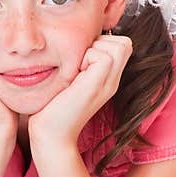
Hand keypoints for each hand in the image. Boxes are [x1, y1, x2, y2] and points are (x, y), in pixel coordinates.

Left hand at [29, 34, 132, 151]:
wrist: (51, 135)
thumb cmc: (52, 108)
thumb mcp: (70, 79)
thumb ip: (79, 63)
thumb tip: (77, 41)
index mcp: (107, 78)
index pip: (122, 44)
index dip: (102, 42)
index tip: (81, 58)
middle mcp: (112, 81)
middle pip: (124, 43)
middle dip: (101, 42)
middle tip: (79, 62)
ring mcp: (108, 84)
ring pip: (118, 46)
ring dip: (93, 50)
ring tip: (76, 69)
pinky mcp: (97, 86)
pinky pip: (104, 57)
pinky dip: (86, 58)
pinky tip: (74, 76)